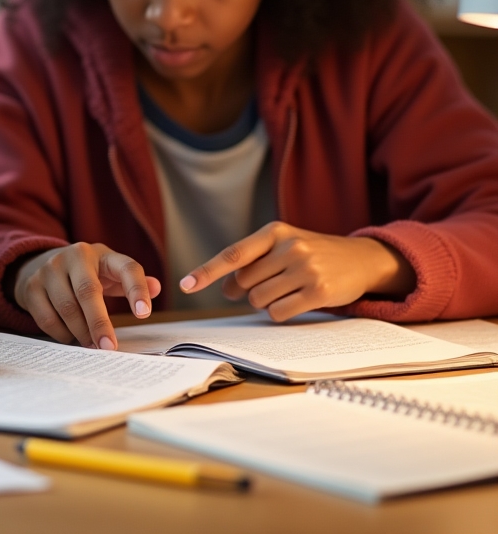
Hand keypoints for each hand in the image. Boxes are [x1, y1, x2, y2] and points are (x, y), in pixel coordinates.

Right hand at [13, 242, 160, 349]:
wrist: (37, 264)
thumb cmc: (83, 274)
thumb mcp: (109, 271)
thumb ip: (132, 281)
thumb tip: (157, 287)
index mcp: (101, 253)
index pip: (126, 268)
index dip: (136, 289)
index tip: (144, 314)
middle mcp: (74, 256)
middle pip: (89, 291)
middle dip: (100, 323)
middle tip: (109, 348)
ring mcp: (49, 270)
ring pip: (67, 307)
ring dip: (81, 332)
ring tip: (92, 346)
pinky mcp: (31, 287)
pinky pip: (47, 318)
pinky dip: (61, 334)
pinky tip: (71, 339)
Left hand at [179, 222, 416, 320]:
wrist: (360, 258)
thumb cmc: (312, 253)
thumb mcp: (283, 245)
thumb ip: (253, 261)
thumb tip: (225, 287)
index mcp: (275, 232)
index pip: (233, 254)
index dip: (207, 271)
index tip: (186, 285)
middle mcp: (289, 247)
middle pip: (245, 283)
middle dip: (248, 291)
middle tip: (269, 285)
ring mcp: (306, 269)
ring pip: (260, 300)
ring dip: (265, 303)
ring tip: (286, 291)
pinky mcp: (320, 291)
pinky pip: (280, 313)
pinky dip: (280, 314)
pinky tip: (296, 302)